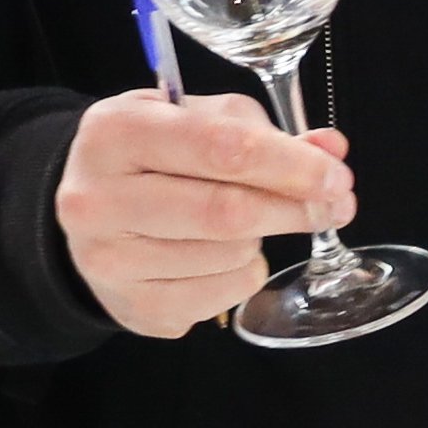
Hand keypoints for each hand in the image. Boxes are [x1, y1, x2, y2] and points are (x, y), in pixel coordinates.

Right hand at [54, 88, 354, 342]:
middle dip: (295, 208)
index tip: (336, 176)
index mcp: (116, 132)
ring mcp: (109, 261)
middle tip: (334, 205)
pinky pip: (223, 295)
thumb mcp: (198, 120)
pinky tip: (224, 254)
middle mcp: (98, 198)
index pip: (221, 148)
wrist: (91, 213)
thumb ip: (263, 131)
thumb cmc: (155, 156)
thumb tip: (329, 150)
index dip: (291, 165)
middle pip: (227, 212)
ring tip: (249, 222)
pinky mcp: (133, 307)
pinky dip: (245, 273)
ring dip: (263, 240)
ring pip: (230, 256)